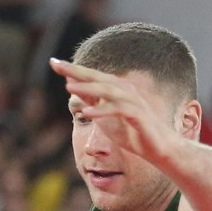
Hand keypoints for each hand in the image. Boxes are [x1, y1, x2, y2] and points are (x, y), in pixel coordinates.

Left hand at [50, 58, 174, 161]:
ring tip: (68, 87)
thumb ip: (90, 100)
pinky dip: (103, 110)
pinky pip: (119, 110)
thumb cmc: (131, 131)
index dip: (73, 69)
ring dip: (88, 88)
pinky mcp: (138, 116)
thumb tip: (71, 85)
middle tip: (57, 64)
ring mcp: (133, 102)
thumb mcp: (104, 115)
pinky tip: (87, 112)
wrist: (158, 148)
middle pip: (98, 77)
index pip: (91, 76)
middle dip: (77, 71)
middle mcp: (125, 91)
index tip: (53, 62)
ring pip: (108, 90)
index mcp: (116, 89)